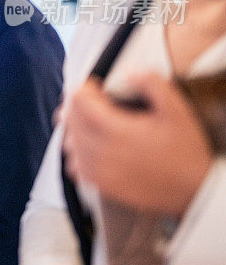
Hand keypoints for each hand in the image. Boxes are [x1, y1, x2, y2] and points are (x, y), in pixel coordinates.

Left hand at [63, 74, 212, 215]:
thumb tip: (129, 73)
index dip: (86, 88)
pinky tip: (90, 147)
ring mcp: (99, 172)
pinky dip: (76, 154)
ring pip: (68, 143)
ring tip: (90, 122)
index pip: (79, 101)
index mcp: (117, 131)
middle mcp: (102, 152)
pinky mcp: (101, 186)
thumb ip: (153, 85)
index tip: (96, 87)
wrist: (196, 191)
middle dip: (77, 105)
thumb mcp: (177, 111)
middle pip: (70, 120)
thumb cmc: (187, 152)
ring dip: (74, 129)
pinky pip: (73, 166)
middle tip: (91, 100)